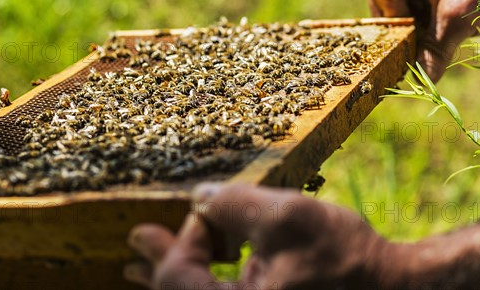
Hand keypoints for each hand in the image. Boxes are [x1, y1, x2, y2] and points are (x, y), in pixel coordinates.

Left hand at [125, 183, 479, 288]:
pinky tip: (199, 272)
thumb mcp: (286, 215)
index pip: (179, 279)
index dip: (176, 242)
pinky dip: (202, 286)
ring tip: (144, 263)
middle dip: (159, 266)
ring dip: (175, 279)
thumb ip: (233, 203)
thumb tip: (200, 199)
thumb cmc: (344, 256)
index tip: (168, 220)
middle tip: (135, 243)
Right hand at [363, 0, 479, 81]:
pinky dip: (431, 25)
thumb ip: (433, 51)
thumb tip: (421, 80)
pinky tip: (445, 35)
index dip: (387, 11)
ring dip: (420, 27)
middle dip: (405, 23)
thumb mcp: (458, 21)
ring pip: (408, 6)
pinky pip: (424, 8)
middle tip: (418, 42)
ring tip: (437, 39)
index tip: (406, 31)